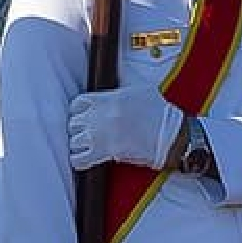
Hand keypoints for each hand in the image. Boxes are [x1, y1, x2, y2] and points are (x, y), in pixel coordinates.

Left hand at [67, 83, 181, 169]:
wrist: (169, 134)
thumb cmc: (158, 113)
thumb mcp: (140, 89)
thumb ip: (122, 87)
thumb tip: (118, 81)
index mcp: (106, 99)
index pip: (77, 104)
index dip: (78, 111)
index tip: (82, 116)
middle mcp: (99, 116)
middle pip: (73, 123)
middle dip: (78, 129)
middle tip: (85, 132)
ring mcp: (100, 134)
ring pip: (73, 141)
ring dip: (78, 145)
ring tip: (84, 147)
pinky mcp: (104, 152)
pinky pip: (79, 159)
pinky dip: (79, 160)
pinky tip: (84, 159)